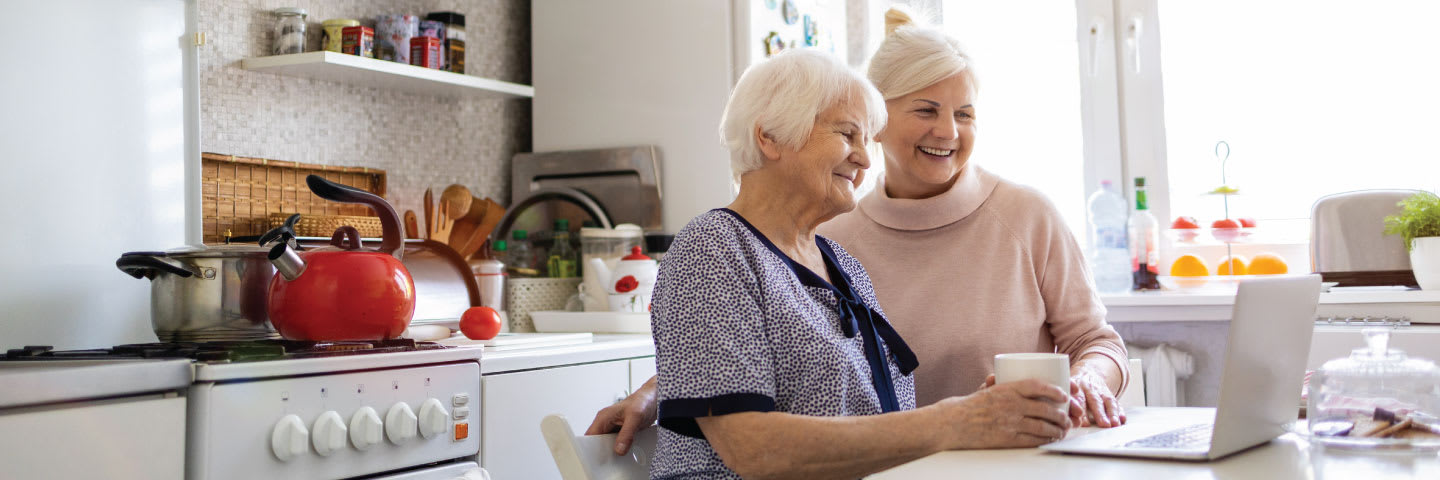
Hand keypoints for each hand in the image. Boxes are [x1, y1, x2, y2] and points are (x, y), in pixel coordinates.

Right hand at [586, 376, 657, 454]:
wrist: (653, 399)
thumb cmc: (643, 401)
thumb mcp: (635, 417)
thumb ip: (626, 434)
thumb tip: (619, 449)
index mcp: (603, 418)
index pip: (590, 437)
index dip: (591, 448)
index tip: (597, 459)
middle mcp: (606, 423)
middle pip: (597, 443)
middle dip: (603, 452)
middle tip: (610, 460)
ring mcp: (614, 429)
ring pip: (607, 445)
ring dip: (612, 452)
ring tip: (619, 457)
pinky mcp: (621, 433)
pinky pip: (617, 444)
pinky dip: (621, 449)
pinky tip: (626, 453)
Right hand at [931, 379, 1071, 448]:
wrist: (953, 424)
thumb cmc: (969, 407)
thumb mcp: (986, 390)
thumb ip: (998, 384)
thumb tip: (1001, 376)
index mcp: (1006, 390)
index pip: (1037, 386)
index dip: (1054, 390)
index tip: (1064, 395)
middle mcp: (1010, 405)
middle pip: (1045, 409)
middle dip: (1061, 415)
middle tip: (1067, 418)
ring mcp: (1010, 423)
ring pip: (1042, 426)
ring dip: (1057, 430)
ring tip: (1062, 431)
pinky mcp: (1008, 439)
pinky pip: (1033, 440)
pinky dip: (1045, 440)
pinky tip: (1050, 439)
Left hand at [1069, 367, 1124, 427]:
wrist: (1087, 372)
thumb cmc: (1072, 387)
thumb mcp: (1065, 389)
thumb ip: (1064, 402)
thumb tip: (1063, 418)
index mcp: (1076, 386)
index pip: (1078, 397)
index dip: (1079, 407)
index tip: (1082, 419)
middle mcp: (1089, 388)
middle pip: (1094, 401)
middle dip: (1099, 413)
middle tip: (1103, 424)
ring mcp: (1101, 391)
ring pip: (1107, 401)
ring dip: (1112, 413)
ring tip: (1114, 424)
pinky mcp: (1110, 395)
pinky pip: (1116, 402)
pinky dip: (1120, 411)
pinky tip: (1122, 419)